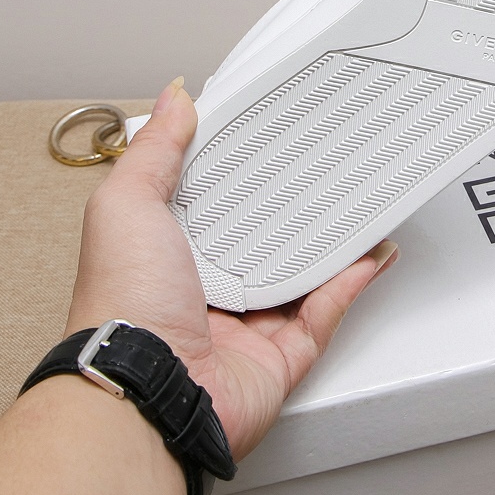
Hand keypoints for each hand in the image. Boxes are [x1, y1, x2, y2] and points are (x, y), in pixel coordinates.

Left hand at [66, 77, 397, 460]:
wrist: (145, 393)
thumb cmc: (122, 307)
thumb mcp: (125, 205)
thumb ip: (155, 151)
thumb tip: (174, 100)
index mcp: (166, 254)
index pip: (214, 199)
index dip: (242, 168)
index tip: (274, 135)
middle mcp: (204, 291)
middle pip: (263, 238)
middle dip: (295, 204)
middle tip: (328, 165)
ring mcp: (244, 326)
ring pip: (302, 275)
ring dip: (334, 242)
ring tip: (361, 202)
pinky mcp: (280, 358)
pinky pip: (326, 314)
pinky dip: (352, 282)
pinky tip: (372, 253)